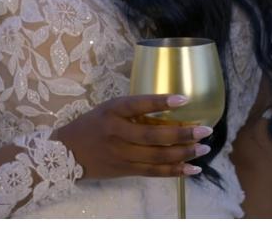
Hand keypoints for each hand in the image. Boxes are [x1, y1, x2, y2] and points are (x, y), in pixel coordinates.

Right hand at [50, 94, 211, 180]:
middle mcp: (116, 133)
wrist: (66, 153)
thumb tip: (169, 110)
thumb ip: (132, 111)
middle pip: (153, 136)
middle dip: (182, 134)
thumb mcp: (107, 110)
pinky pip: (154, 172)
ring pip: (157, 156)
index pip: (138, 104)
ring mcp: (121, 154)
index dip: (161, 102)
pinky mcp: (125, 170)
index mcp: (111, 111)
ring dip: (183, 153)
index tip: (184, 99)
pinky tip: (192, 168)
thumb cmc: (91, 126)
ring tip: (203, 149)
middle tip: (205, 130)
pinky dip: (174, 171)